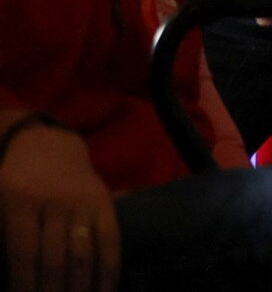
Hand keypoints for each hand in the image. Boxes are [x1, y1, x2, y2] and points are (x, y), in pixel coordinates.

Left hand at [1, 118, 118, 291]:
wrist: (46, 147)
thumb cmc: (14, 187)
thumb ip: (3, 235)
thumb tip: (8, 281)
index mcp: (19, 200)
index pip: (23, 254)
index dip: (24, 285)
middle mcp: (53, 200)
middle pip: (53, 259)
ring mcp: (82, 200)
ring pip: (82, 255)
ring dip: (78, 288)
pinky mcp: (103, 201)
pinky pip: (109, 241)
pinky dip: (108, 270)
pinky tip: (103, 291)